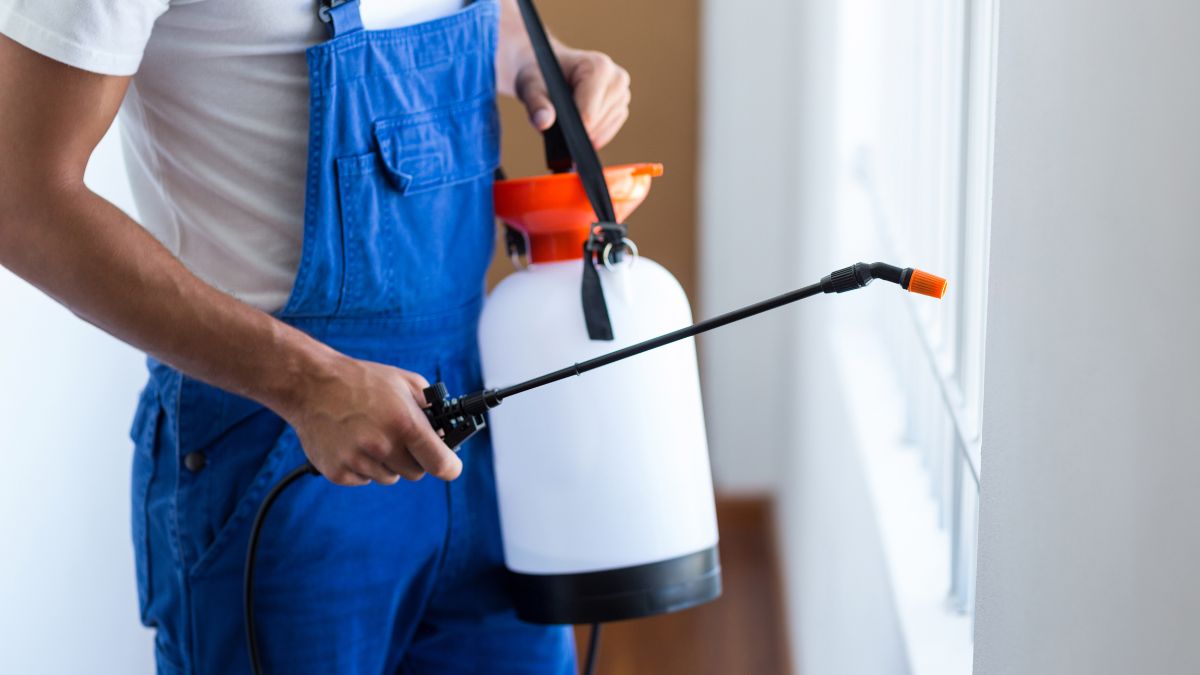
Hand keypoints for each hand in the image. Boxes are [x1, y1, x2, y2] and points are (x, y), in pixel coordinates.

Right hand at [282, 356, 461, 486]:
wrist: (311, 384)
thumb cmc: (360, 381)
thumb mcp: (404, 382)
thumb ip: (431, 406)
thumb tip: (446, 429)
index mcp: (403, 423)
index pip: (440, 463)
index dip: (450, 467)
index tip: (450, 466)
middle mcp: (381, 445)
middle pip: (415, 473)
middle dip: (414, 458)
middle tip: (402, 439)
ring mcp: (357, 461)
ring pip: (389, 477)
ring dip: (387, 462)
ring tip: (372, 435)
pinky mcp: (337, 472)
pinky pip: (364, 480)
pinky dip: (363, 466)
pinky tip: (354, 443)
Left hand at [513, 46, 630, 148]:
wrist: (548, 70)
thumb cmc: (540, 75)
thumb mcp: (530, 86)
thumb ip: (536, 104)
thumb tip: (543, 122)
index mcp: (598, 67)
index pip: (589, 114)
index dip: (570, 128)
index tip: (557, 129)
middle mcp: (616, 78)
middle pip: (597, 123)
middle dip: (576, 129)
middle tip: (558, 120)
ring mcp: (622, 93)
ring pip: (604, 129)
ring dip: (583, 132)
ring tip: (567, 117)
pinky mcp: (621, 106)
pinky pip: (608, 131)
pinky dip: (592, 134)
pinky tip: (578, 125)